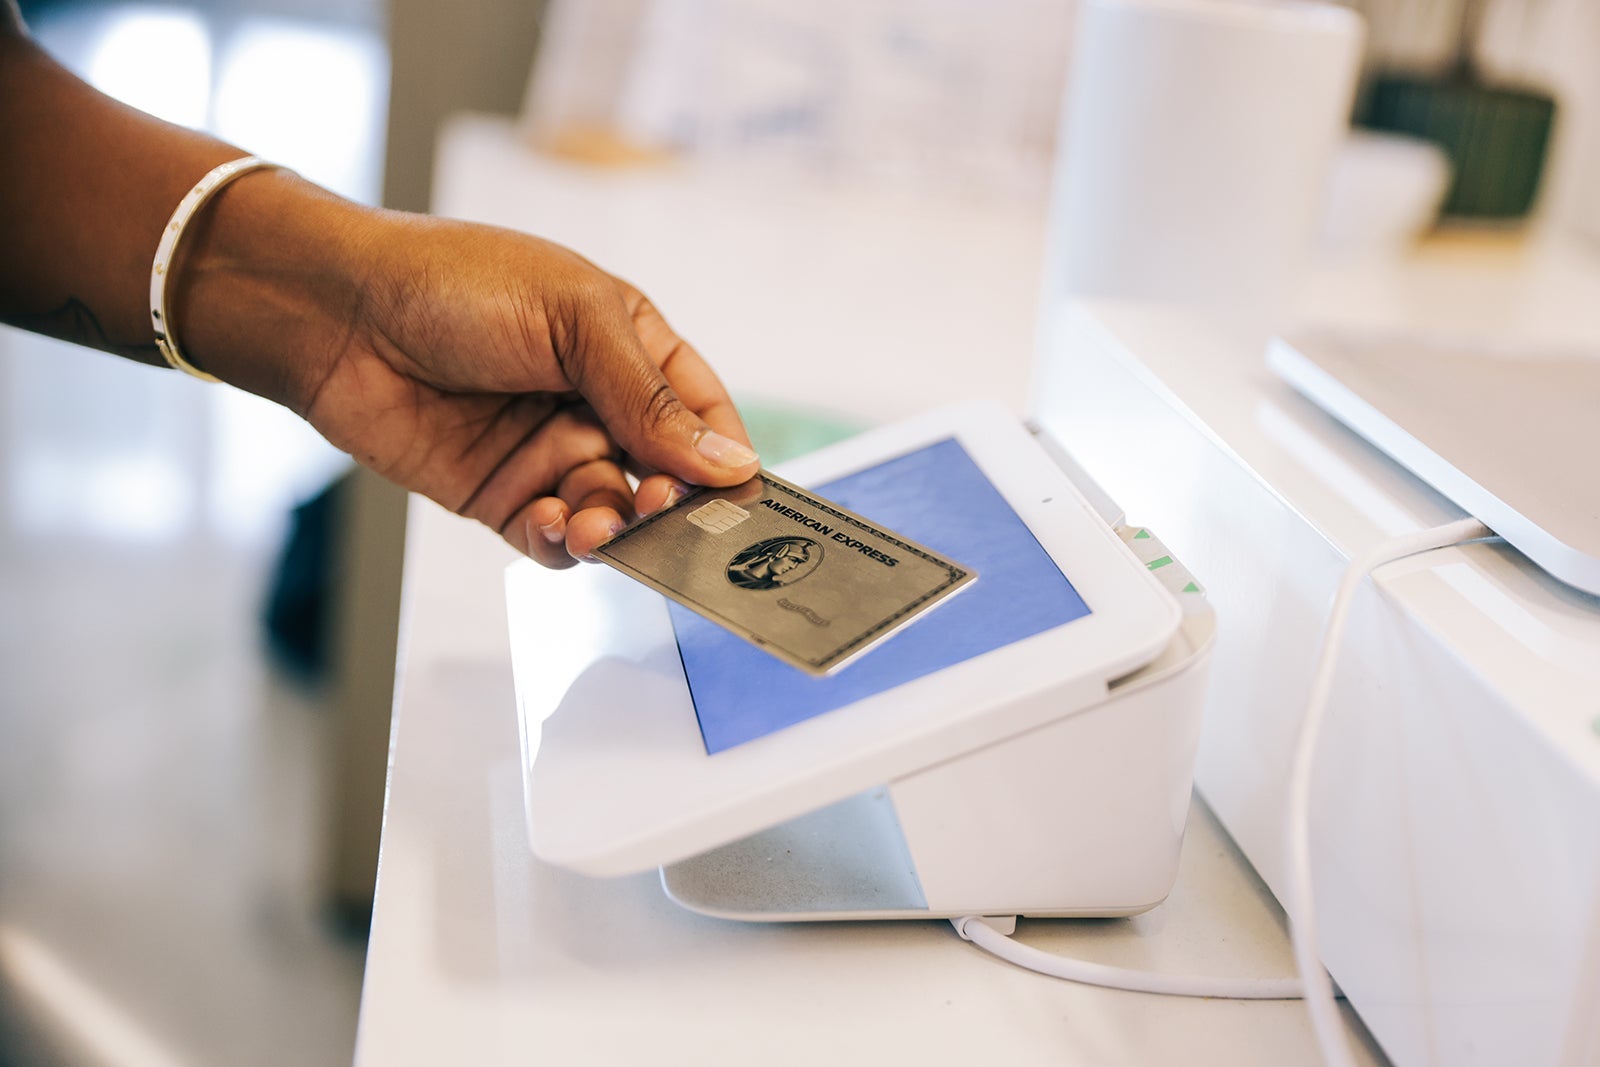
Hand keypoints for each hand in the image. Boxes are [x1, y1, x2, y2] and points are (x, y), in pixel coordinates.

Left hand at [286, 212, 759, 566]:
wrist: (338, 315)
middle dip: (670, 500)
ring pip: (613, 513)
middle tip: (661, 508)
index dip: (722, 453)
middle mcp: (595, 405)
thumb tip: (726, 461)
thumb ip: (649, 396)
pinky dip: (565, 544)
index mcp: (627, 346)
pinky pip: (554, 538)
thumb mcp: (575, 318)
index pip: (699, 412)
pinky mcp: (502, 496)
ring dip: (615, 527)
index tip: (738, 492)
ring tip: (597, 524)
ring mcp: (548, 452)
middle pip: (663, 475)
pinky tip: (557, 526)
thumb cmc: (454, 283)